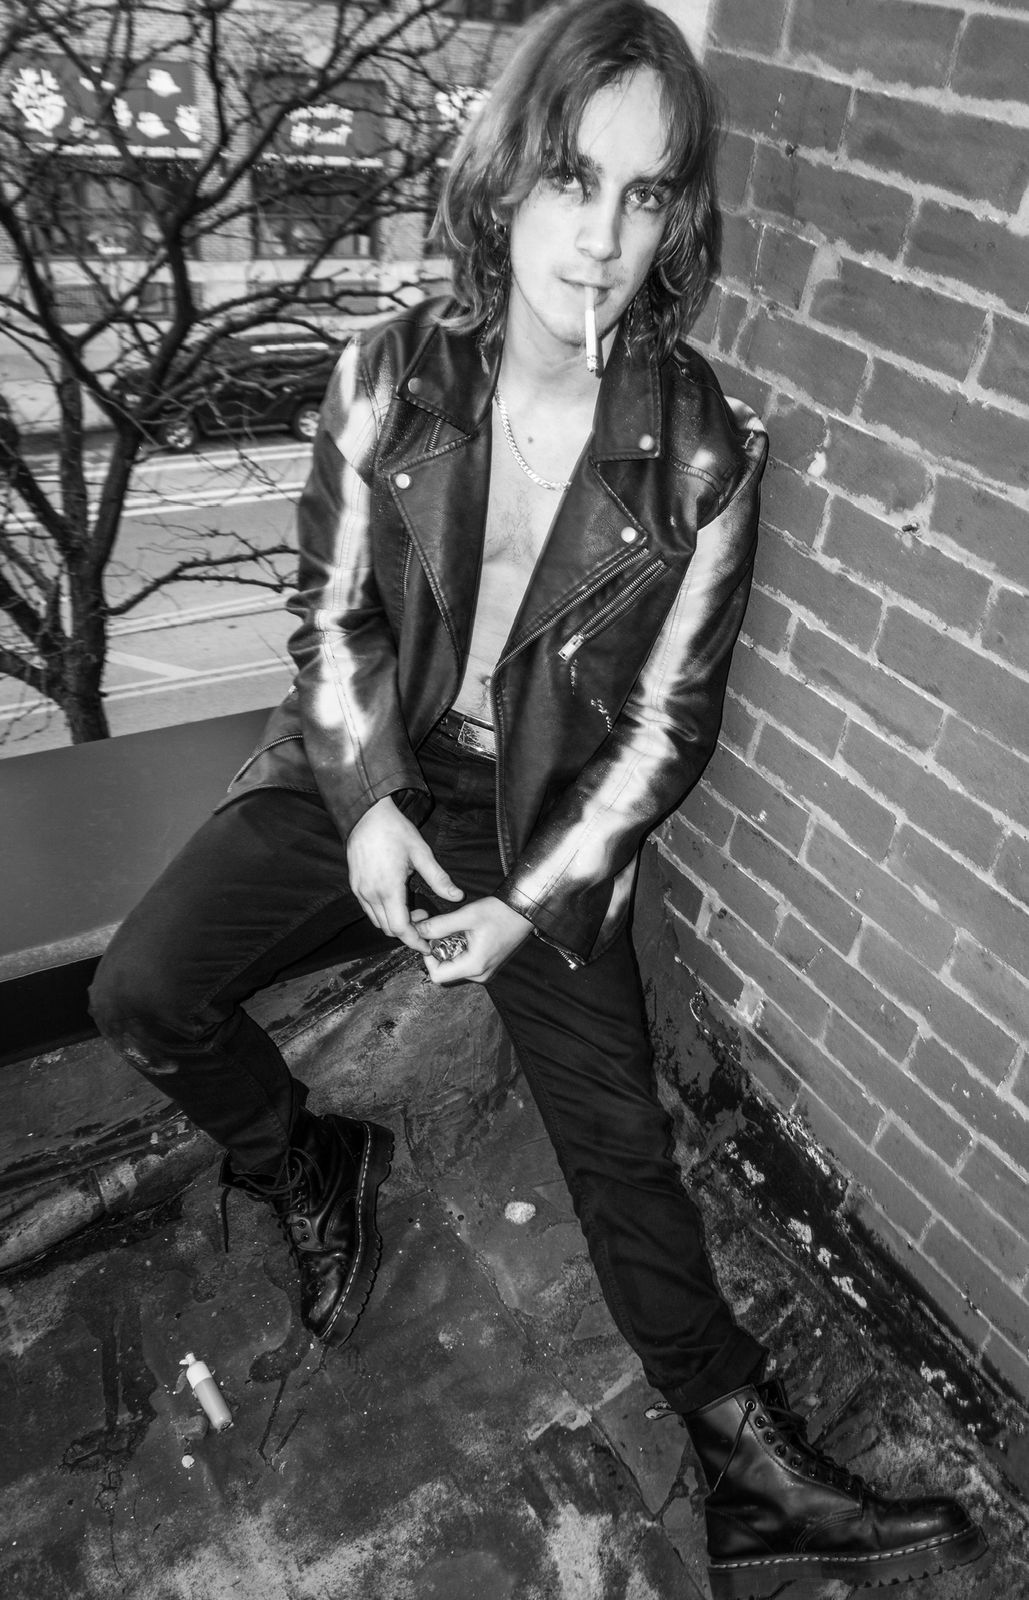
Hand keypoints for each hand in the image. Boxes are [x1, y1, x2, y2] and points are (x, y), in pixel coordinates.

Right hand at [346, 795, 461, 952]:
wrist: (366, 814)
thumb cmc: (395, 830)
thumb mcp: (421, 852)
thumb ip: (438, 878)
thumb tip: (457, 896)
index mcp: (388, 889)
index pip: (400, 929)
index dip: (415, 941)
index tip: (427, 945)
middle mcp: (370, 894)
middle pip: (389, 929)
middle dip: (408, 932)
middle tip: (425, 918)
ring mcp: (359, 891)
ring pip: (377, 922)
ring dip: (395, 923)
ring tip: (413, 908)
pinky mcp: (355, 886)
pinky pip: (369, 910)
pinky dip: (384, 914)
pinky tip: (397, 900)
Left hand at [414, 897, 532, 984]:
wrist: (524, 910)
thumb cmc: (501, 912)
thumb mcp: (467, 916)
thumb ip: (439, 925)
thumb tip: (417, 931)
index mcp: (474, 966)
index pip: (437, 975)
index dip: (428, 957)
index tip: (430, 938)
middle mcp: (479, 974)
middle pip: (444, 972)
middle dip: (438, 951)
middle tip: (441, 930)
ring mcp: (484, 972)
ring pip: (453, 967)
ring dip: (448, 949)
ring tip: (456, 929)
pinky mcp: (486, 965)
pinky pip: (464, 963)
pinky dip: (458, 949)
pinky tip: (465, 933)